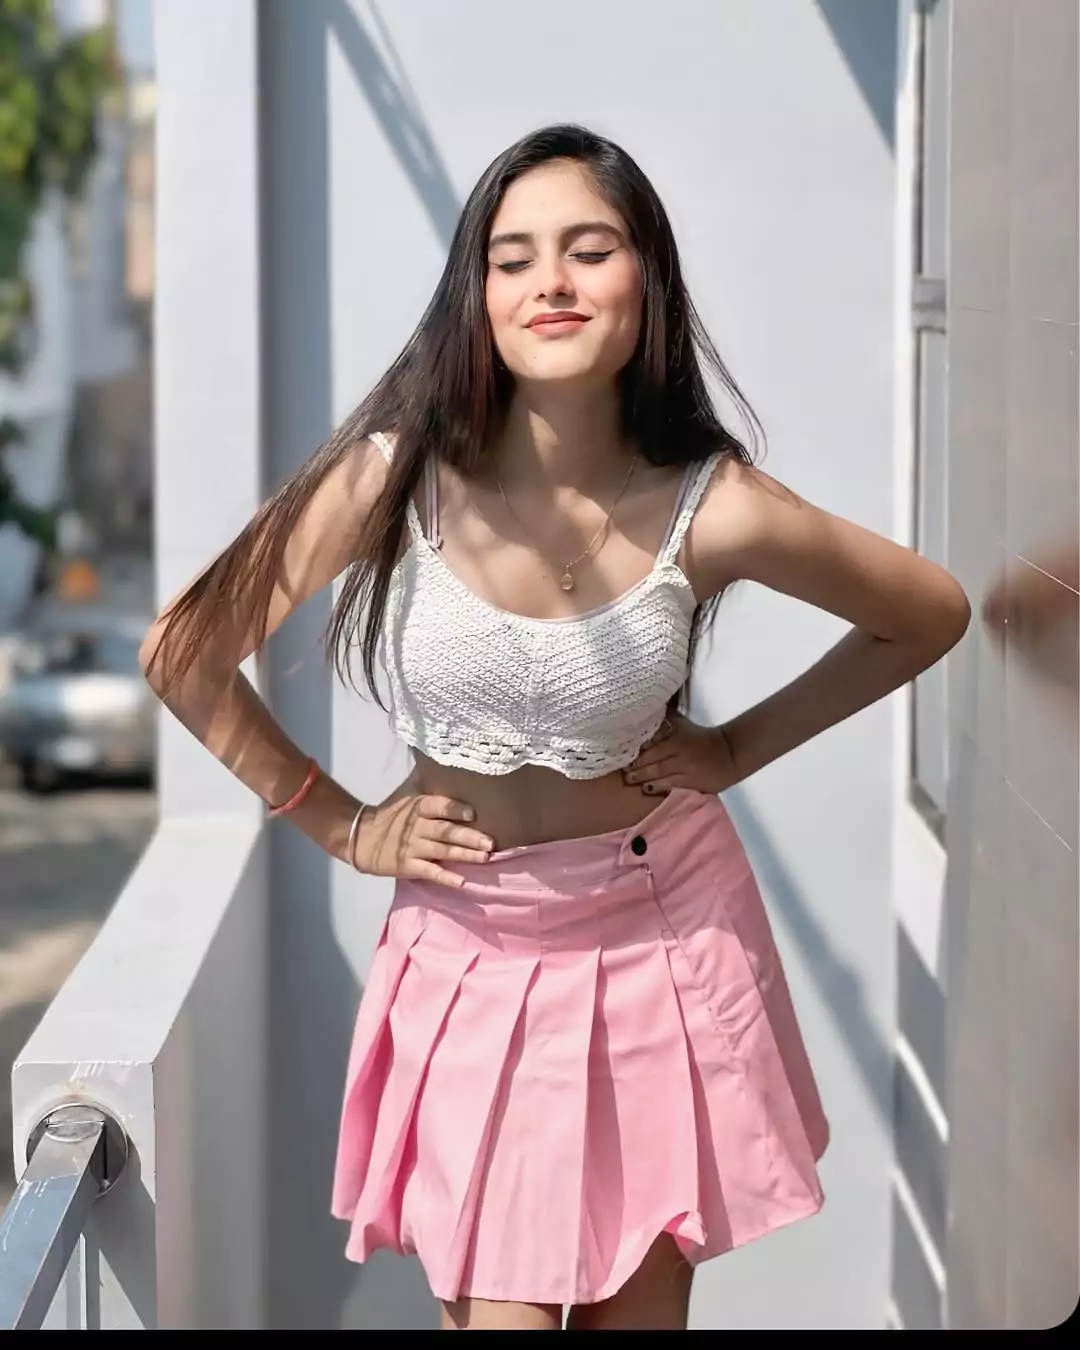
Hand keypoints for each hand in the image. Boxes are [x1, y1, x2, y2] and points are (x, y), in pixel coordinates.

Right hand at [353, 790, 493, 888]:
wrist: (361, 837)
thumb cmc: (392, 812)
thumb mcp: (406, 792)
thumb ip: (425, 778)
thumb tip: (441, 753)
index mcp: (418, 807)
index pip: (438, 805)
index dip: (454, 809)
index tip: (473, 814)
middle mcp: (418, 827)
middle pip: (446, 831)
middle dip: (469, 837)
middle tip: (491, 843)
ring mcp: (413, 848)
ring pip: (443, 851)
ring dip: (464, 855)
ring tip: (485, 858)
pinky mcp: (408, 866)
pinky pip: (429, 872)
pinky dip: (445, 878)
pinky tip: (461, 882)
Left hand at [622, 711, 735, 796]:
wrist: (728, 753)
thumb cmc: (700, 737)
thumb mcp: (682, 723)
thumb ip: (663, 719)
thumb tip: (645, 706)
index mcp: (675, 735)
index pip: (651, 741)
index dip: (636, 748)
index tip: (621, 751)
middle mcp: (678, 751)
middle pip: (652, 758)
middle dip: (636, 764)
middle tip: (622, 769)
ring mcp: (684, 768)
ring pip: (659, 773)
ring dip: (642, 777)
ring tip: (630, 779)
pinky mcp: (691, 782)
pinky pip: (671, 785)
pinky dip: (658, 787)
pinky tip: (646, 788)